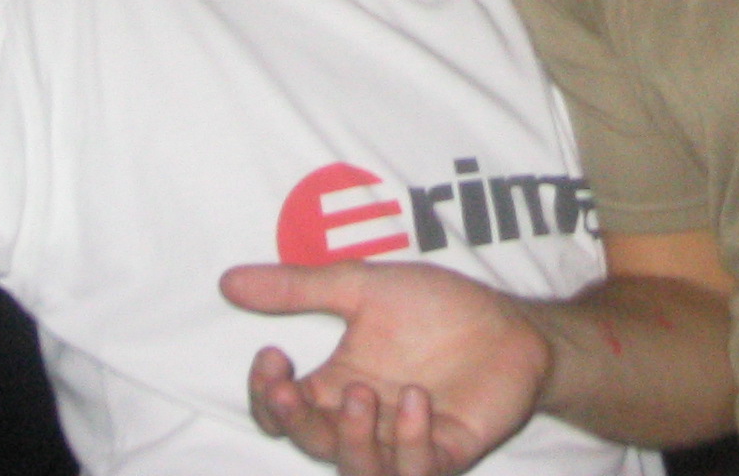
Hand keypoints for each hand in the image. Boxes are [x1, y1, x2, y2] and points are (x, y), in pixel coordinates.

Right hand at [221, 260, 551, 475]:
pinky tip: (415, 400)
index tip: (272, 355)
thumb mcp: (365, 287)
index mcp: (336, 385)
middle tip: (292, 386)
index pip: (282, 410)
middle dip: (294, 420)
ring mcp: (403, 443)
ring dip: (352, 440)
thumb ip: (300, 288)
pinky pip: (415, 470)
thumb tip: (227, 281)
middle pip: (311, 442)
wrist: (511, 323)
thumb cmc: (438, 307)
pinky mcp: (444, 454)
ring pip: (359, 471)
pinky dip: (410, 441)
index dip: (266, 395)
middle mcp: (363, 421)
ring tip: (364, 393)